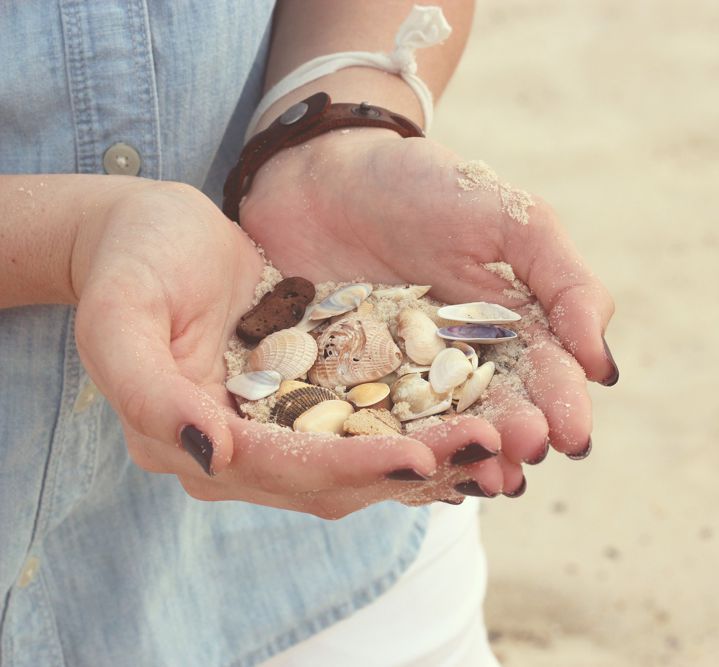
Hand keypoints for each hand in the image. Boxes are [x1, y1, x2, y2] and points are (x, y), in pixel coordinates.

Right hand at [73, 180, 488, 516]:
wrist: (149, 233)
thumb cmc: (133, 261)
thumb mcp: (120, 315)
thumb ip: (148, 391)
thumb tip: (213, 453)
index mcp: (193, 442)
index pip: (285, 468)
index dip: (354, 466)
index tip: (420, 458)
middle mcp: (239, 453)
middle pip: (338, 476)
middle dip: (414, 465)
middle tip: (490, 446)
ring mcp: (277, 430)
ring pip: (364, 458)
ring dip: (431, 452)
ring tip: (497, 436)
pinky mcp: (307, 402)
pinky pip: (370, 423)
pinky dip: (419, 427)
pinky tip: (472, 415)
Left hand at [239, 129, 617, 494]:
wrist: (320, 169)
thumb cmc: (422, 186)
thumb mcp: (509, 217)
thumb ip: (564, 281)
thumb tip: (602, 365)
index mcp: (507, 329)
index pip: (543, 374)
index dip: (560, 404)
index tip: (570, 433)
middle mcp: (458, 365)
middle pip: (493, 410)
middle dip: (513, 435)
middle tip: (526, 455)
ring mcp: (399, 382)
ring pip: (437, 431)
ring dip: (463, 458)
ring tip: (482, 481)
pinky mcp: (340, 391)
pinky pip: (368, 430)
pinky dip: (389, 454)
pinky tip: (406, 475)